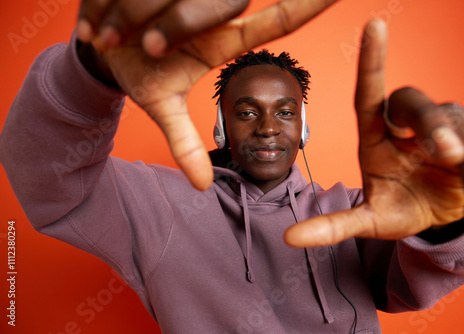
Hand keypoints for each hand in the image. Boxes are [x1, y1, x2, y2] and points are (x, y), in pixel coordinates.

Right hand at [76, 0, 337, 190]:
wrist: (99, 41)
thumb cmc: (137, 68)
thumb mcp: (160, 107)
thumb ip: (185, 143)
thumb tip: (205, 188)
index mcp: (219, 41)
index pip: (275, 22)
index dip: (306, 8)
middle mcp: (212, 10)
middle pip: (213, 6)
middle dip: (168, 26)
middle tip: (141, 44)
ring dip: (136, 14)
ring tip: (113, 31)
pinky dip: (116, 4)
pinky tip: (103, 18)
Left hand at [284, 20, 463, 247]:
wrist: (437, 219)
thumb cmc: (397, 208)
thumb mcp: (367, 220)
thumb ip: (333, 227)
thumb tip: (289, 239)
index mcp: (376, 137)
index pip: (369, 95)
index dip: (372, 60)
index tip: (374, 24)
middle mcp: (407, 128)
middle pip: (417, 104)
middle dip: (435, 126)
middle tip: (448, 154)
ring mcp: (443, 134)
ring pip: (458, 125)